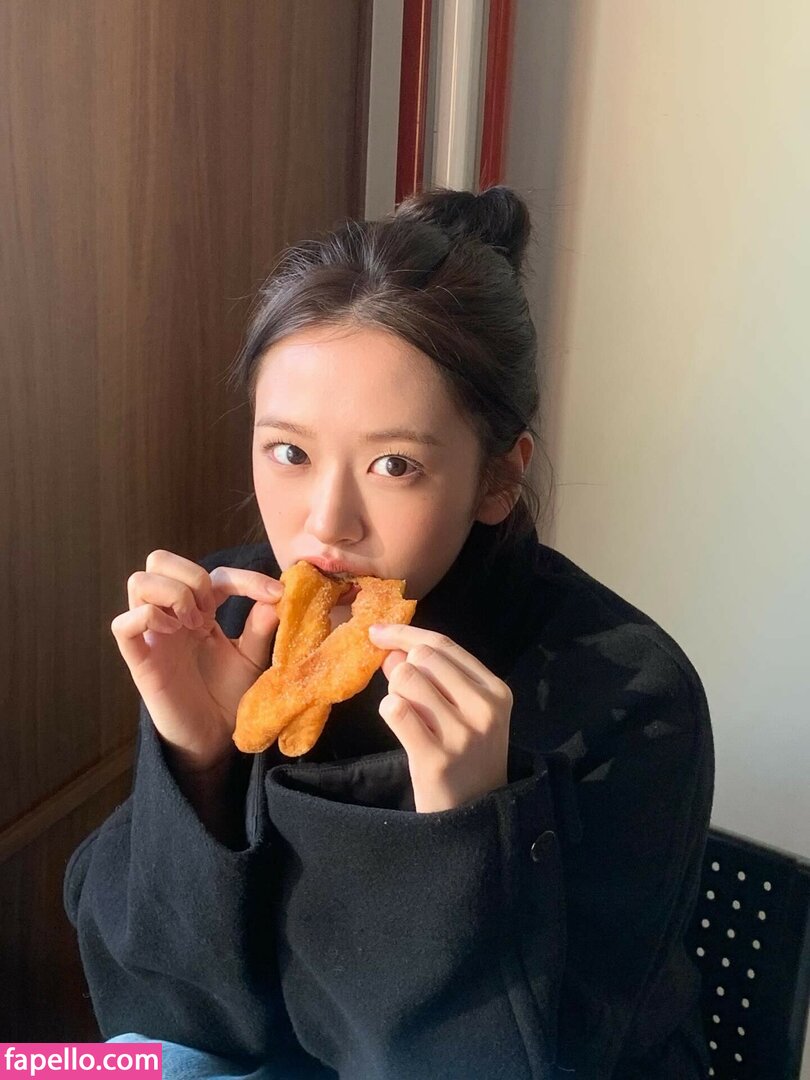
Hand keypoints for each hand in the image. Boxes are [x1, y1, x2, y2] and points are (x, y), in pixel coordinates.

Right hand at [111, 549, 283, 772]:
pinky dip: (150, 617)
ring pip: (137, 581)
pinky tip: (174, 633)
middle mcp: (171, 615)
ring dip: (172, 593)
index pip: (213, 573)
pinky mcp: (138, 659)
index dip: (246, 577)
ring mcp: (151, 635)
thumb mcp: (252, 658)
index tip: (276, 595)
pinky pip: (123, 624)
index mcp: (200, 611)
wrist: (215, 738)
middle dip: (191, 575)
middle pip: (158, 560)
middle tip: (212, 609)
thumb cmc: (229, 696)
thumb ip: (261, 627)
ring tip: (194, 623)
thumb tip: (277, 596)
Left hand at [368, 624, 512, 812]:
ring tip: (409, 717)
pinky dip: (389, 711)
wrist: (474, 817)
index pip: (444, 645)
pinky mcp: (436, 757)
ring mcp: (462, 733)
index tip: (377, 632)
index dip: (405, 634)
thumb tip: (391, 650)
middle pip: (422, 658)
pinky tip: (401, 727)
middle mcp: (484, 707)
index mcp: (496, 690)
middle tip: (404, 694)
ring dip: (395, 692)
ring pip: (406, 679)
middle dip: (401, 668)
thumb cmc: (467, 759)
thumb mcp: (464, 712)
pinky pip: (395, 710)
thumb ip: (433, 678)